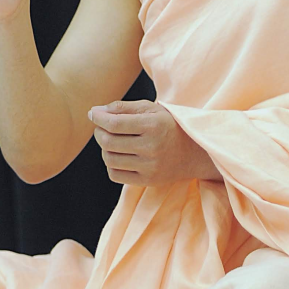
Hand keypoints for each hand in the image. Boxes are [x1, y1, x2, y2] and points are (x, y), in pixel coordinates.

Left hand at [89, 99, 223, 186]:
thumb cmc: (169, 125)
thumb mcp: (151, 109)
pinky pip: (115, 175)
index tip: (93, 114)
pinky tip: (120, 155)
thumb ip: (123, 107)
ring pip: (109, 159)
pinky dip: (111, 164)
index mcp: (153, 125)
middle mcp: (152, 147)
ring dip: (104, 148)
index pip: (114, 124)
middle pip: (109, 142)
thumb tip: (94, 112)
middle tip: (103, 127)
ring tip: (112, 141)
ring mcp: (150, 167)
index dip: (98, 118)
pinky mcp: (148, 181)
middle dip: (99, 132)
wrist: (195, 151)